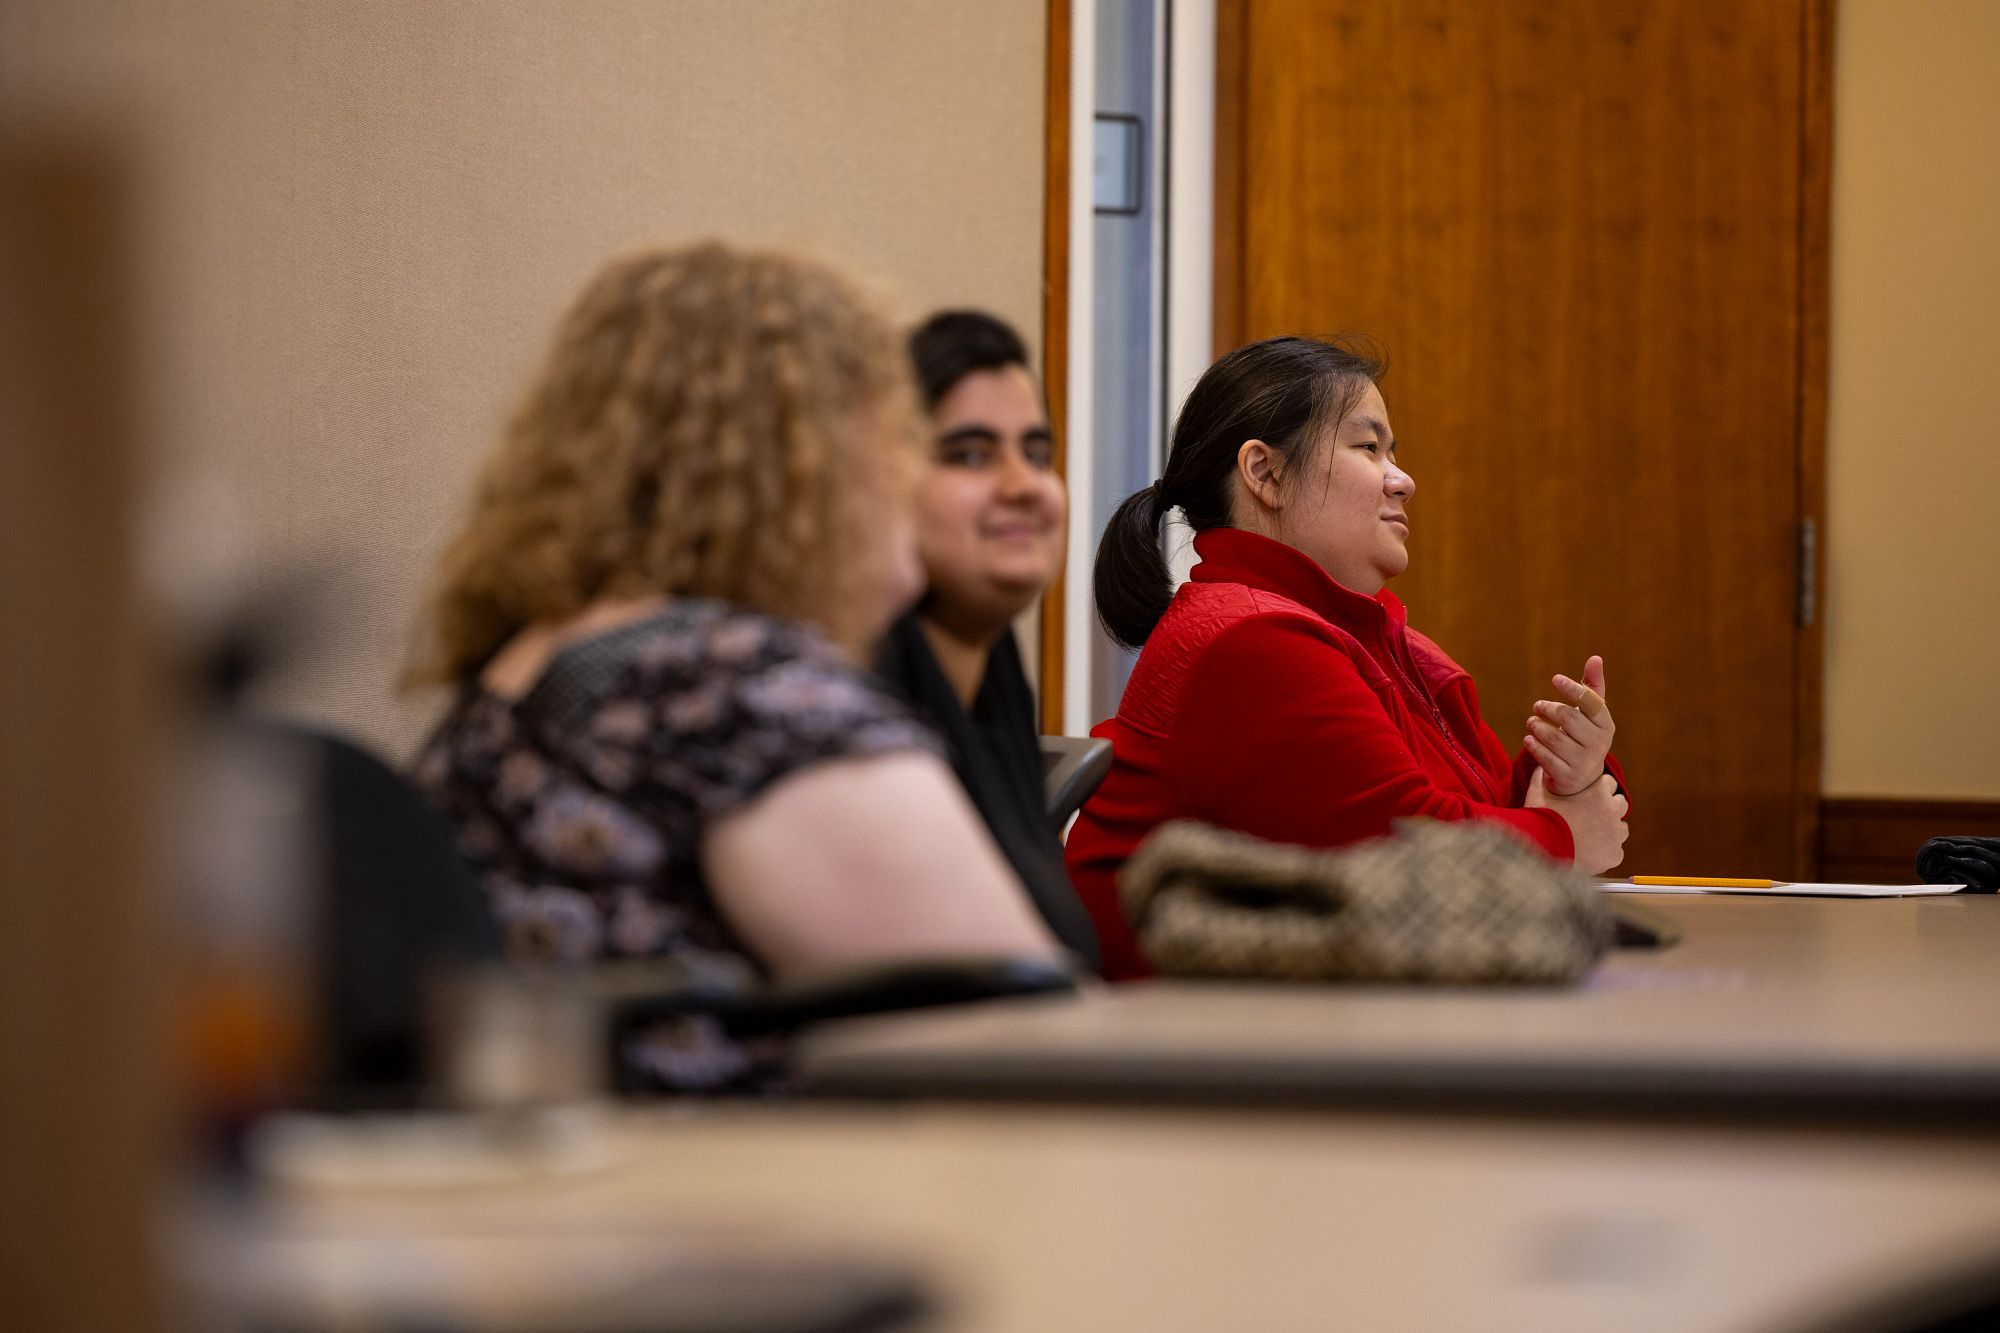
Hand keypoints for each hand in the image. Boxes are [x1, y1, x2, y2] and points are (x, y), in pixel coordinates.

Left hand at [1523, 654, 1614, 796]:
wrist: (1581, 778)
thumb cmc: (1584, 735)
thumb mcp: (1590, 714)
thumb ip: (1591, 687)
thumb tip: (1596, 658)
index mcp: (1606, 725)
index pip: (1590, 702)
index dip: (1572, 689)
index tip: (1555, 678)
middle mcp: (1598, 744)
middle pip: (1567, 718)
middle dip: (1547, 709)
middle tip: (1537, 706)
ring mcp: (1583, 763)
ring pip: (1552, 738)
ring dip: (1536, 726)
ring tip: (1532, 722)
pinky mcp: (1567, 777)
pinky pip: (1543, 756)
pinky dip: (1532, 745)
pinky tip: (1529, 739)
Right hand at [1526, 768, 1629, 874]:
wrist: (1542, 848)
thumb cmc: (1540, 818)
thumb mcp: (1537, 792)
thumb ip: (1541, 777)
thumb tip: (1540, 767)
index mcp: (1598, 791)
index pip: (1610, 783)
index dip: (1599, 790)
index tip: (1589, 797)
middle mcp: (1611, 810)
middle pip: (1621, 804)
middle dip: (1609, 808)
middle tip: (1591, 817)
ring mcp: (1615, 833)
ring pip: (1621, 829)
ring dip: (1610, 831)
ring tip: (1591, 837)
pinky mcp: (1613, 854)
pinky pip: (1615, 852)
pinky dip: (1605, 853)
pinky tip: (1589, 853)